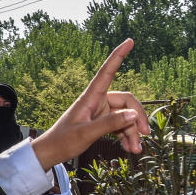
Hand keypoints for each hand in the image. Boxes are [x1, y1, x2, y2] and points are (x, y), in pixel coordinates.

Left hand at [32, 39, 149, 169]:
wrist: (49, 154)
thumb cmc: (62, 142)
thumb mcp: (86, 133)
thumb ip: (110, 123)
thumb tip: (133, 114)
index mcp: (90, 98)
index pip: (107, 72)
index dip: (118, 56)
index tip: (130, 41)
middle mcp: (97, 102)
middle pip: (126, 101)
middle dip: (137, 117)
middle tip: (145, 133)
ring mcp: (99, 112)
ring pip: (125, 116)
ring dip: (132, 131)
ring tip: (136, 149)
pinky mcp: (100, 122)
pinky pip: (119, 125)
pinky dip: (126, 136)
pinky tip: (129, 148)